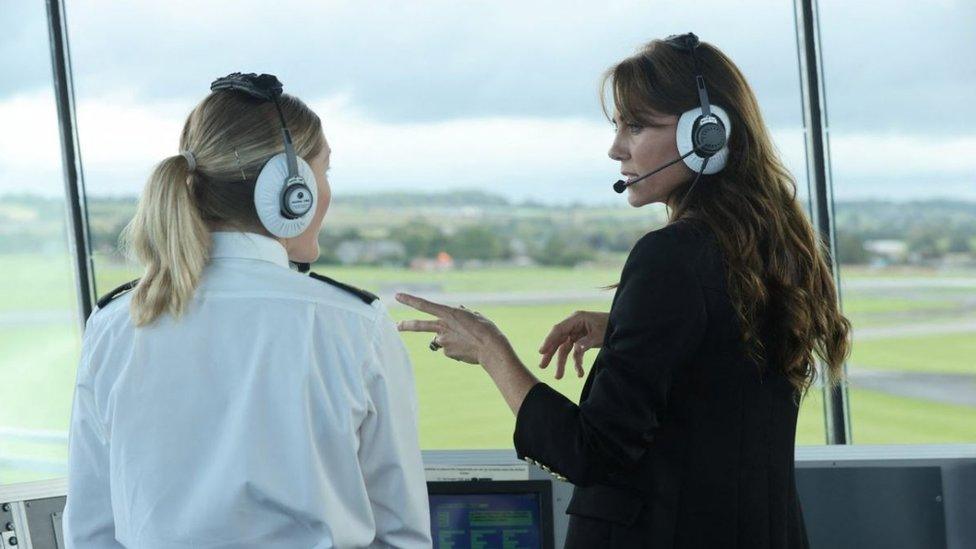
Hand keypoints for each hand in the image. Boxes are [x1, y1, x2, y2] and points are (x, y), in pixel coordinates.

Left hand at [395, 293, 512, 365]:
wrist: (491, 348)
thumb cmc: (486, 329)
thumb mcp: (474, 315)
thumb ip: (462, 312)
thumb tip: (457, 309)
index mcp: (448, 313)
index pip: (424, 305)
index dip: (410, 300)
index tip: (398, 296)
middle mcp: (443, 327)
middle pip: (420, 325)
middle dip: (407, 325)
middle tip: (398, 325)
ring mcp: (443, 341)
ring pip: (442, 339)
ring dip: (450, 339)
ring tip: (466, 340)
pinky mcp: (447, 352)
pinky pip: (449, 349)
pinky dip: (456, 348)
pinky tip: (467, 348)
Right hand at [538, 310, 608, 379]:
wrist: (621, 325)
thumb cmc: (610, 325)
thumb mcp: (600, 334)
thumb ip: (588, 341)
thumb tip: (577, 348)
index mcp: (576, 319)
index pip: (558, 329)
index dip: (548, 340)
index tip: (541, 351)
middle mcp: (573, 326)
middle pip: (558, 340)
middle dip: (550, 354)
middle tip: (542, 366)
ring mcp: (576, 334)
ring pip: (565, 349)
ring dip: (561, 363)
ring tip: (558, 377)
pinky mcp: (581, 341)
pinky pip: (575, 353)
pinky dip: (577, 363)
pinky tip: (580, 373)